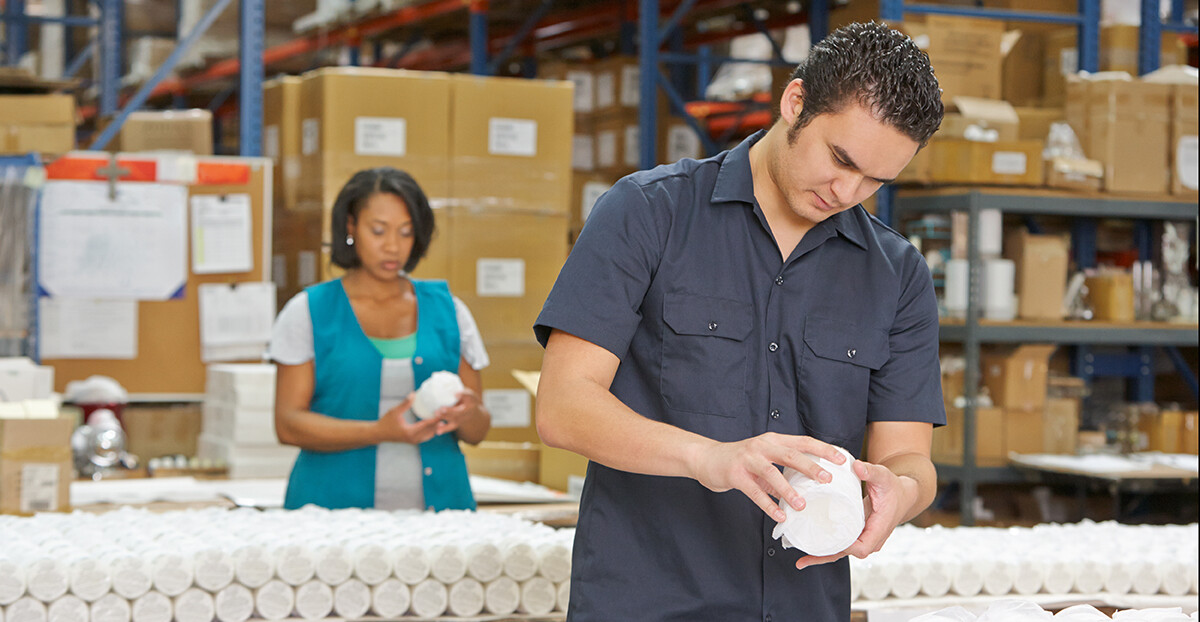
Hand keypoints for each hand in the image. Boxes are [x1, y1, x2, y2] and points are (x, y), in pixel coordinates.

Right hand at [376, 394, 440, 444]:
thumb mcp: (394, 411)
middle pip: (431, 430)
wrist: (379, 434)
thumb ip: (405, 404)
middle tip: (447, 413)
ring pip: (430, 434)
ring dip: (436, 427)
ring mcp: (414, 441)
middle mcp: (414, 438)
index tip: (442, 411)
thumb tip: (413, 394)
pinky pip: (426, 436)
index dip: (435, 418)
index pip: (427, 425)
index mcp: (410, 432)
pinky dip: (432, 430)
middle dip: (439, 422)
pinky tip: (435, 422)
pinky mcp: (413, 441)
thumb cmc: (385, 422)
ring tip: (443, 417)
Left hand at [430, 388, 483, 436]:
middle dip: (450, 411)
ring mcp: (463, 418)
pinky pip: (451, 427)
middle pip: (459, 411)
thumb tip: (443, 380)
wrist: (477, 416)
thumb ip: (459, 389)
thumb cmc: (469, 401)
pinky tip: (438, 431)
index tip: (456, 393)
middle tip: (441, 409)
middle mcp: (468, 410)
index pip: (469, 396)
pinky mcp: (457, 424)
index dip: (463, 394)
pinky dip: (444, 429)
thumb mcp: (468, 393)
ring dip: (445, 419)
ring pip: (455, 420)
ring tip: (437, 417)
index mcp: (471, 400)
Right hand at [690, 432, 847, 522]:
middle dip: (811, 466)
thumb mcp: (763, 460)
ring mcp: (747, 459)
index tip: (841, 459)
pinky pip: (754, 492)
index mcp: (772, 440)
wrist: (705, 458)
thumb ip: (782, 472)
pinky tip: (779, 516)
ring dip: (788, 490)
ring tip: (802, 504)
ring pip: (772, 473)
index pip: (802, 442)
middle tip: (828, 479)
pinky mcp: (735, 475)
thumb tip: (805, 488)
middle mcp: (761, 446)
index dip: (823, 450)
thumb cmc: (738, 460)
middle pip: (791, 454)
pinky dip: (768, 505)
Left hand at [794, 459, 912, 570]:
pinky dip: (827, 548)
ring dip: (822, 556)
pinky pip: (841, 545)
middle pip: (847, 553)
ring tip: (801, 562)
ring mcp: (864, 538)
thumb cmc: (893, 487)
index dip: (845, 547)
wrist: (903, 496)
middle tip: (802, 559)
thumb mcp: (883, 477)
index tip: (827, 540)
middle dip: (826, 555)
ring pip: (842, 552)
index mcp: (879, 528)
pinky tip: (810, 549)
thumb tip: (856, 466)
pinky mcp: (857, 534)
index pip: (862, 547)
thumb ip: (870, 471)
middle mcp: (872, 538)